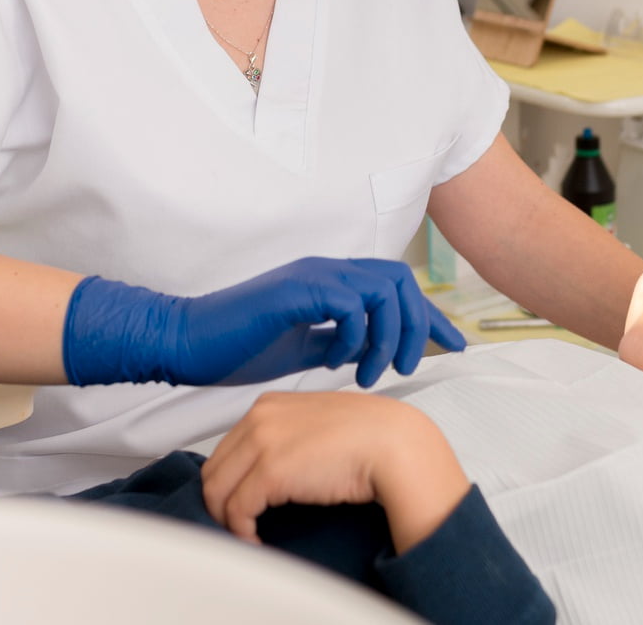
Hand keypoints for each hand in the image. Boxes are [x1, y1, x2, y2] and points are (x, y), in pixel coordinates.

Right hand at [61, 257, 464, 388]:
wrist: (188, 342)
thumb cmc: (238, 347)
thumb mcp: (302, 348)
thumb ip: (337, 343)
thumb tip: (371, 352)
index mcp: (331, 281)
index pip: (397, 288)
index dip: (430, 317)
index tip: (454, 346)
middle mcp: (327, 270)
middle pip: (401, 281)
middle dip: (418, 325)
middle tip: (406, 367)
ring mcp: (311, 276)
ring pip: (383, 288)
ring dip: (388, 334)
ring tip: (373, 372)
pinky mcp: (294, 290)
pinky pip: (348, 303)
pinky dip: (355, 335)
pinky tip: (337, 361)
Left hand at [201, 391, 469, 551]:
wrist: (393, 444)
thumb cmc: (369, 437)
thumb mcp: (318, 424)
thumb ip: (290, 436)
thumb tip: (277, 468)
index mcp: (269, 405)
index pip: (227, 448)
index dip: (228, 481)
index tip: (236, 502)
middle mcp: (259, 419)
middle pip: (214, 469)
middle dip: (219, 502)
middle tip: (236, 525)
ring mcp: (262, 443)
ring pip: (217, 491)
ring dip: (227, 520)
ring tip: (246, 536)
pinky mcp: (270, 472)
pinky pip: (237, 511)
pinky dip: (240, 531)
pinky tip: (255, 541)